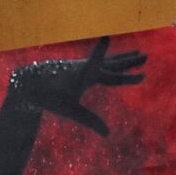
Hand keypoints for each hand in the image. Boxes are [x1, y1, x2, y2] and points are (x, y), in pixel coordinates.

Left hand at [7, 36, 146, 135]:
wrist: (30, 83)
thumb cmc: (50, 97)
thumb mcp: (71, 111)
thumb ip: (90, 121)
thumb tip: (108, 134)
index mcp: (86, 75)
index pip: (106, 69)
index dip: (118, 64)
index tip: (110, 40)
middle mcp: (87, 67)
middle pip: (113, 64)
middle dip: (129, 62)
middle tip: (145, 56)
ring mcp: (83, 65)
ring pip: (108, 61)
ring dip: (123, 58)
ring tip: (136, 53)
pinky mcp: (79, 65)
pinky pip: (100, 62)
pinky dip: (110, 59)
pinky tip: (113, 60)